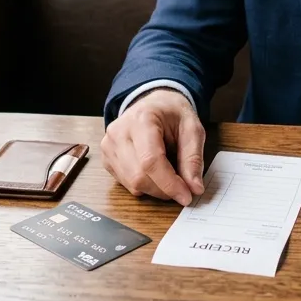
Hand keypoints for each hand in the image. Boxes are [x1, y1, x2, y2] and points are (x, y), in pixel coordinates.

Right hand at [100, 88, 205, 204]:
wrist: (154, 103)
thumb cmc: (173, 114)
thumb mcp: (192, 129)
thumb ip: (193, 159)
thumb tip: (194, 188)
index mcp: (142, 119)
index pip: (150, 161)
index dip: (169, 183)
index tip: (187, 196)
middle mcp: (119, 132)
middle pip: (138, 176)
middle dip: (164, 189)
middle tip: (183, 189)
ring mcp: (108, 146)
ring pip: (131, 184)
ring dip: (155, 190)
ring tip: (170, 176)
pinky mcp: (106, 158)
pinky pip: (125, 184)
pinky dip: (144, 186)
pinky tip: (154, 173)